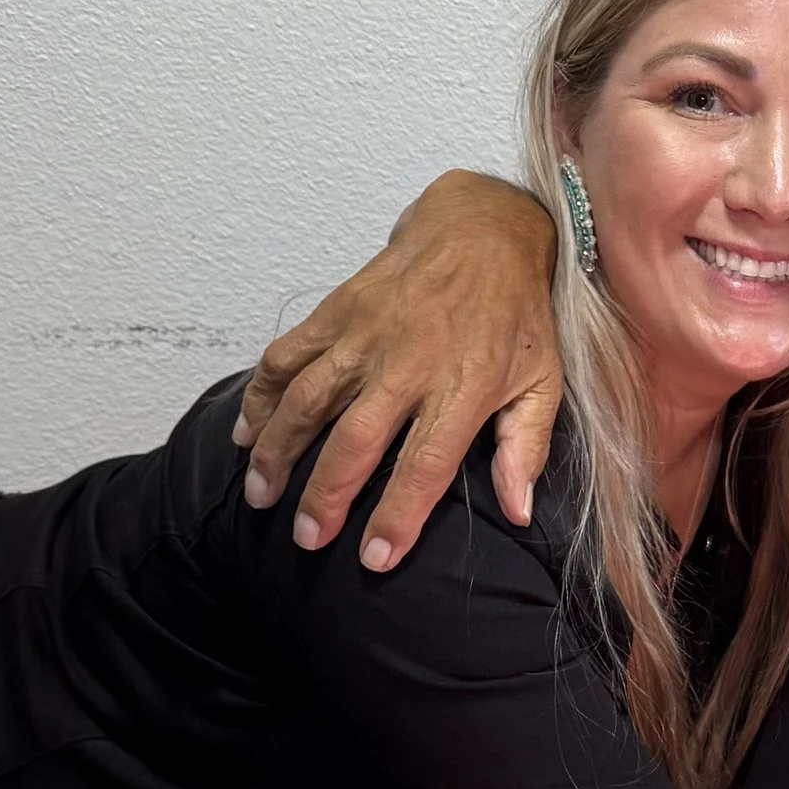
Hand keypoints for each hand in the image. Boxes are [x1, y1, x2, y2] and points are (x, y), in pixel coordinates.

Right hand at [236, 173, 563, 568]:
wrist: (483, 229)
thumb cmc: (515, 315)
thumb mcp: (541, 382)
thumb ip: (525, 448)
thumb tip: (518, 511)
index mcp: (462, 387)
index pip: (423, 465)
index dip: (397, 515)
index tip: (374, 558)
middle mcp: (408, 362)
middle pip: (354, 440)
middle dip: (324, 496)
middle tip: (306, 539)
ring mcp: (366, 333)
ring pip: (308, 399)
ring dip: (278, 451)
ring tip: (260, 494)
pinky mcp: (338, 310)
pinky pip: (287, 355)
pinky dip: (261, 394)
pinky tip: (247, 433)